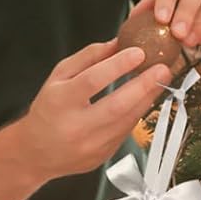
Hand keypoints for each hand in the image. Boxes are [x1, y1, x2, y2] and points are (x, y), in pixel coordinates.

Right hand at [21, 40, 171, 175]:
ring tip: (160, 81)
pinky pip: (126, 131)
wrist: (37, 152)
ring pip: (127, 121)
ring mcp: (91, 145)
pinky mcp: (103, 156)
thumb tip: (118, 43)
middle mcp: (76, 127)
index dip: (118, 66)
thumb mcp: (58, 77)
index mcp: (60, 102)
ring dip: (147, 99)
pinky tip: (145, 99)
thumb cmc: (48, 110)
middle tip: (162, 69)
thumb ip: (88, 58)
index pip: (93, 81)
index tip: (139, 53)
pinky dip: (138, 113)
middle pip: (117, 106)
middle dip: (144, 86)